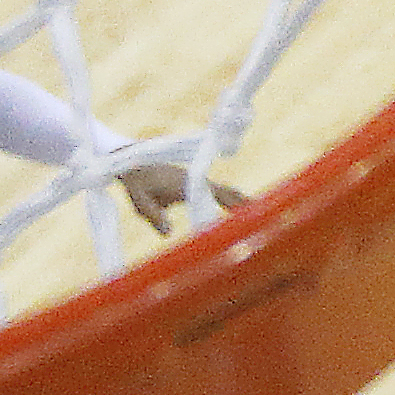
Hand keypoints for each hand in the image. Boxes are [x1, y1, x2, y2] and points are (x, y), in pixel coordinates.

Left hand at [113, 160, 244, 233]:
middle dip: (245, 203)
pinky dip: (228, 200)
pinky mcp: (191, 184)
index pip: (216, 195)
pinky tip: (233, 211)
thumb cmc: (135, 182)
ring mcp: (194, 181)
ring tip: (256, 215)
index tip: (248, 214)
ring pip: (223, 191)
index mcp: (186, 184)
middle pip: (227, 191)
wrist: (129, 161)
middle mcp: (194, 180)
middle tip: (264, 215)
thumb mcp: (140, 201)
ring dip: (239, 201)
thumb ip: (154, 216)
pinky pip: (215, 193)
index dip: (233, 204)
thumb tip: (169, 233)